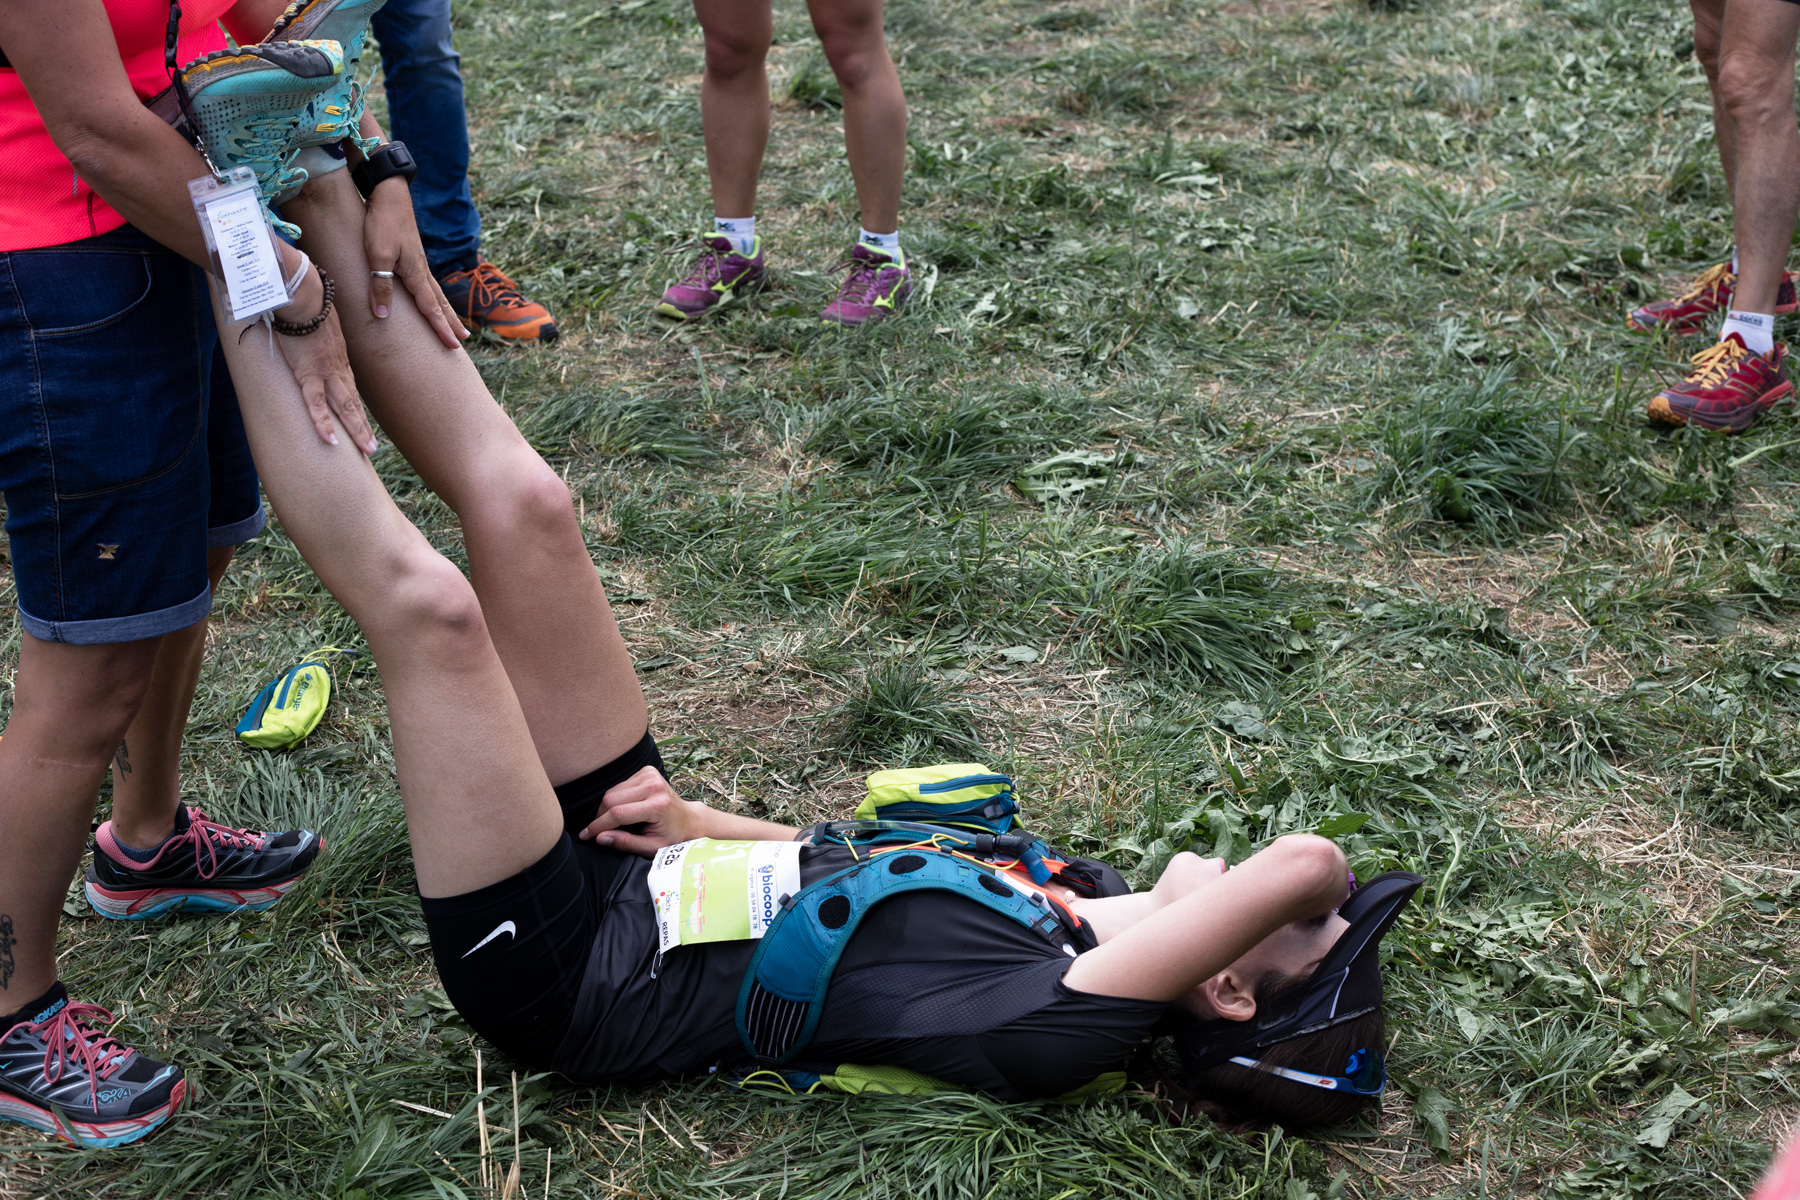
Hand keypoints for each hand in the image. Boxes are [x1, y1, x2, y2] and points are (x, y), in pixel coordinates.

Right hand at [272, 266, 377, 452]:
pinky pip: (316, 403)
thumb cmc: (306, 306)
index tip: (362, 424)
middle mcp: (337, 368)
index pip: (350, 389)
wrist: (304, 295)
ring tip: (367, 449)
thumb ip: (316, 337)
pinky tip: (331, 441)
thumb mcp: (316, 325)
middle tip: (372, 448)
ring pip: (344, 407)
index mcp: (338, 359)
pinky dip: (323, 423)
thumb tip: (310, 336)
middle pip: (352, 403)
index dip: (356, 409)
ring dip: (356, 430)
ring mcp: (325, 372)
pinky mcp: (308, 372)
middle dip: (362, 427)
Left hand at [363, 176, 467, 347]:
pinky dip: (434, 295)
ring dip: (445, 309)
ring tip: (453, 322)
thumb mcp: (377, 255)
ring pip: (436, 292)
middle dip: (450, 322)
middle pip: (439, 302)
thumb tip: (382, 315)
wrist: (388, 192)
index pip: (431, 308)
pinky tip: (431, 295)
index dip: (441, 328)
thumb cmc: (382, 222)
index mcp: (415, 273)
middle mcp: (421, 270)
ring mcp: (418, 261)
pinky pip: (427, 282)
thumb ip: (380, 285)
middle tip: (463, 340)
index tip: (454, 345)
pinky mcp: (411, 254)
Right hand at [579, 766, 711, 855]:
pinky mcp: (647, 771)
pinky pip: (620, 786)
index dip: (598, 825)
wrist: (688, 819)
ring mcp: (650, 775)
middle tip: (599, 832)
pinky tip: (625, 809)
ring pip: (612, 791)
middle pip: (611, 800)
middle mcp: (654, 786)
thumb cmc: (672, 836)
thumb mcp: (651, 847)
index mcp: (657, 805)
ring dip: (607, 808)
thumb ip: (625, 843)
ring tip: (614, 822)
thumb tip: (599, 838)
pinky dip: (616, 799)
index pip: (618, 813)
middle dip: (601, 818)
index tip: (585, 836)